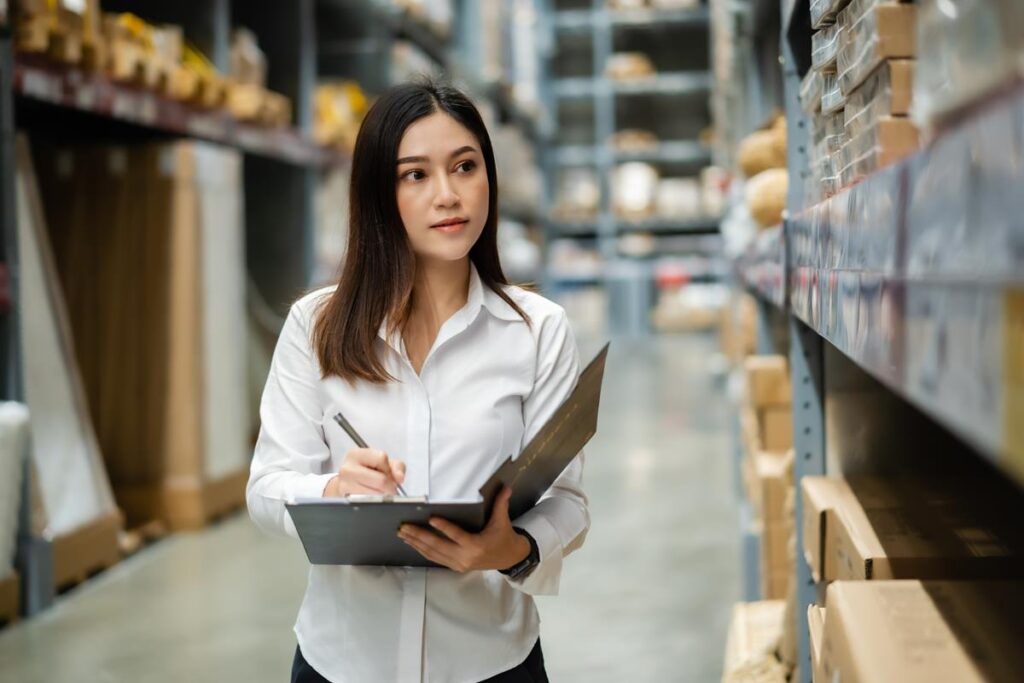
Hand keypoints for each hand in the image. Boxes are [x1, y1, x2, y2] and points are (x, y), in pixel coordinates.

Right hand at [322, 448, 405, 496]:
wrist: (347, 486)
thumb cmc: (366, 473)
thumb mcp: (382, 464)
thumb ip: (397, 466)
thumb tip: (399, 477)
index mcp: (355, 455)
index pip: (381, 458)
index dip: (389, 468)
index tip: (387, 474)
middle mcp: (347, 469)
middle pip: (380, 480)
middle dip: (389, 486)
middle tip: (388, 488)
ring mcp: (344, 486)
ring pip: (376, 495)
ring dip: (383, 497)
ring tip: (379, 493)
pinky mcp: (346, 501)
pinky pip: (368, 505)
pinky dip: (375, 504)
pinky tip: (371, 499)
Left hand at [397, 487, 530, 572]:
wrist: (509, 558)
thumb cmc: (504, 537)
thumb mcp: (502, 520)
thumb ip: (501, 503)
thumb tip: (505, 487)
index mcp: (477, 546)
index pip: (457, 535)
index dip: (444, 527)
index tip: (430, 518)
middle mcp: (465, 557)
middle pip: (438, 546)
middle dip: (419, 536)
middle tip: (404, 526)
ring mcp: (459, 564)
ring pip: (433, 553)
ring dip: (416, 543)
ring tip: (403, 533)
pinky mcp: (455, 566)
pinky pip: (435, 558)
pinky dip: (422, 550)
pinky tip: (412, 543)